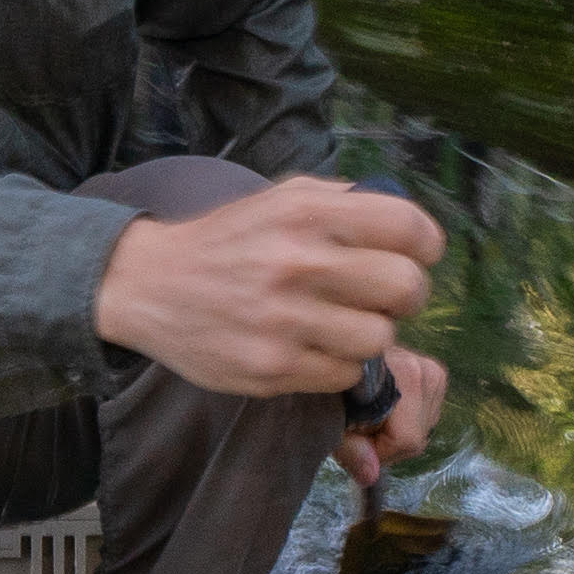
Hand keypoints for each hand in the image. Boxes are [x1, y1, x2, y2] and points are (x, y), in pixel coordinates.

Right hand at [95, 174, 442, 399]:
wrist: (148, 285)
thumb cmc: (227, 241)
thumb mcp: (279, 199)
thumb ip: (343, 202)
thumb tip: (408, 225)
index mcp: (306, 214)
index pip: (407, 227)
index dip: (425, 244)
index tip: (415, 254)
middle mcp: (298, 263)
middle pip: (407, 289)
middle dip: (403, 295)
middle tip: (380, 296)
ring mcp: (284, 321)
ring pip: (379, 339)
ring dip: (369, 333)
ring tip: (340, 323)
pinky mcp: (271, 368)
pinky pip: (343, 374)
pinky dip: (338, 364)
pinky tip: (312, 346)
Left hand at [339, 348, 448, 492]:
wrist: (339, 353)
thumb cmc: (333, 386)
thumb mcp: (333, 421)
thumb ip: (352, 450)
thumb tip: (370, 476)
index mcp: (400, 378)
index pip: (406, 439)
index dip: (380, 451)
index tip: (358, 441)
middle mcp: (424, 372)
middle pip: (417, 437)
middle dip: (389, 443)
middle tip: (362, 428)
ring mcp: (433, 372)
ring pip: (425, 428)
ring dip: (400, 431)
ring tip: (373, 414)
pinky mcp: (436, 374)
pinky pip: (429, 415)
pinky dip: (409, 419)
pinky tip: (389, 407)